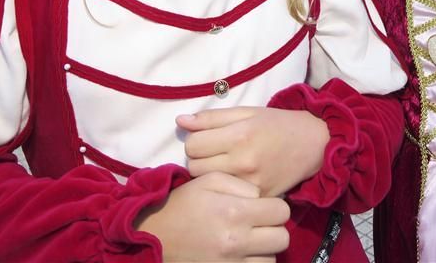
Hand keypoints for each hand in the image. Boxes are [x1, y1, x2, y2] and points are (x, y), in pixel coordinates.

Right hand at [135, 171, 289, 261]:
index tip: (264, 207)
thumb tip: (262, 198)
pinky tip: (243, 255)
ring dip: (265, 250)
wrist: (154, 234)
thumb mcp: (211, 180)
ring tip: (250, 241)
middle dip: (274, 229)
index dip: (275, 207)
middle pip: (282, 238)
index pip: (281, 212)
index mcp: (235, 212)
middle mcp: (236, 240)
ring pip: (271, 260)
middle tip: (260, 225)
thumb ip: (242, 185)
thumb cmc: (184, 203)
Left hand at [178, 107, 329, 197]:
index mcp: (239, 136)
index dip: (196, 140)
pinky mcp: (257, 197)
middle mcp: (243, 161)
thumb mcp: (247, 112)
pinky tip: (235, 179)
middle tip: (215, 153)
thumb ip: (212, 118)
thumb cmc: (278, 124)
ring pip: (206, 183)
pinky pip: (227, 195)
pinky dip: (226, 188)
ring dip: (209, 174)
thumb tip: (180, 121)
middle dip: (200, 158)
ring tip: (223, 165)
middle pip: (194, 166)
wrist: (314, 144)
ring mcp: (250, 183)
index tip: (208, 139)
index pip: (192, 145)